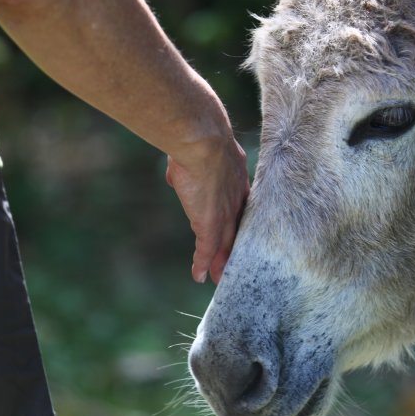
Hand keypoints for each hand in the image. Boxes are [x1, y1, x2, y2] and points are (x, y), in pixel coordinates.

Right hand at [166, 135, 249, 283]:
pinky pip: (208, 250)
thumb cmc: (199, 137)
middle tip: (235, 262)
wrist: (204, 141)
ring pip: (226, 244)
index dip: (235, 219)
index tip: (234, 228)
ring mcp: (224, 214)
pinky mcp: (210, 225)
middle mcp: (235, 200)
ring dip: (221, 262)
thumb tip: (177, 173)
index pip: (237, 206)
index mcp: (236, 180)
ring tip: (220, 277)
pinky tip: (199, 277)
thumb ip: (189, 168)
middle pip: (237, 230)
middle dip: (234, 247)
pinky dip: (203, 264)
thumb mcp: (196, 154)